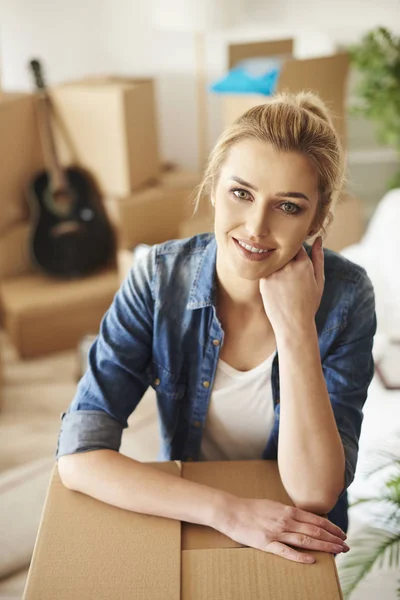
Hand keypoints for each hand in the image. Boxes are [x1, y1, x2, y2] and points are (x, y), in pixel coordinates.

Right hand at [217, 494, 348, 563]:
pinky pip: (286, 551)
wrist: (231, 511)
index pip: (315, 519)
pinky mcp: (267, 543)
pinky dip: (300, 556)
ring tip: (337, 552)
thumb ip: (288, 512)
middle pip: (315, 530)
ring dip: (324, 546)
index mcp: (287, 510)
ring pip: (305, 540)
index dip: (331, 527)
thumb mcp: (273, 505)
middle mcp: (285, 520)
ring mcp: (277, 532)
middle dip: (333, 538)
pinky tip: (312, 560)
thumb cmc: (251, 508)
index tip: (342, 534)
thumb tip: (303, 518)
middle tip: (346, 546)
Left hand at [259, 237, 324, 334]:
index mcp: (304, 264)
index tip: (295, 261)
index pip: (297, 246)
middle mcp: (288, 266)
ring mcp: (275, 273)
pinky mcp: (264, 281)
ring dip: (276, 266)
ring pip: (273, 261)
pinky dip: (269, 276)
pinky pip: (265, 271)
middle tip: (288, 275)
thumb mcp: (319, 281)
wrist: (293, 324)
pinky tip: (276, 290)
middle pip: (283, 252)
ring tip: (283, 284)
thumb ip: (318, 258)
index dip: (295, 252)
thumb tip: (318, 239)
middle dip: (285, 258)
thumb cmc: (309, 303)